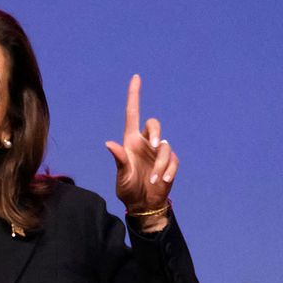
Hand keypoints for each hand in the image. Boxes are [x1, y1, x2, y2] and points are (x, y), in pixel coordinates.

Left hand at [105, 75, 177, 230]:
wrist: (143, 204)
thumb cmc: (128, 189)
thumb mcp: (121, 176)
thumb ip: (119, 160)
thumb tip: (109, 144)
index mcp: (131, 141)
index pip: (132, 113)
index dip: (134, 95)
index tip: (136, 78)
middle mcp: (145, 142)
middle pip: (154, 124)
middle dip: (156, 132)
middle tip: (154, 146)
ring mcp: (159, 152)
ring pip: (165, 146)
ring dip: (160, 163)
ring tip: (153, 181)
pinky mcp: (170, 163)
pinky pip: (173, 161)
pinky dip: (169, 171)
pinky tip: (163, 181)